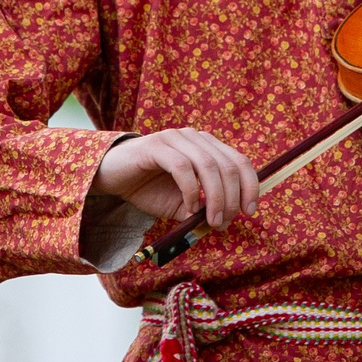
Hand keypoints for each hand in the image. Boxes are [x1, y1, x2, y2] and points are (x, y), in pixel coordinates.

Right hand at [95, 129, 260, 231]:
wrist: (111, 177)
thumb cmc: (148, 188)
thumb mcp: (182, 204)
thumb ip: (203, 209)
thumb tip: (226, 220)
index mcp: (207, 147)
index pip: (239, 161)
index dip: (250, 185)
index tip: (250, 211)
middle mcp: (194, 138)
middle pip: (227, 165)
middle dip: (231, 198)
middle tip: (223, 223)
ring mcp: (175, 138)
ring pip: (208, 166)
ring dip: (215, 197)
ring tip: (210, 220)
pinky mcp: (156, 145)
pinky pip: (182, 167)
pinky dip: (190, 190)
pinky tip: (188, 208)